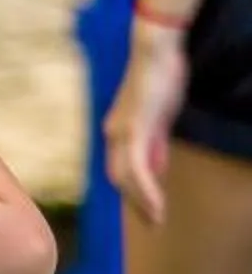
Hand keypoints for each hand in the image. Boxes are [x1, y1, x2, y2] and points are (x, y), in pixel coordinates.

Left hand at [105, 22, 186, 227]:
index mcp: (117, 132)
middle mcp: (113, 135)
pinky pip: (136, 168)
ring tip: (156, 219)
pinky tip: (155, 204)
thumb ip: (155, 143)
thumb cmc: (160, 79)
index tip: (148, 209)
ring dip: (141, 202)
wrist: (156, 52)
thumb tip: (155, 167)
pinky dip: (145, 189)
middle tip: (153, 221)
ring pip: (125, 178)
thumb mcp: (159, 117)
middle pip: (118, 178)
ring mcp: (120, 133)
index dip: (133, 191)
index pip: (120, 169)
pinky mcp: (134, 130)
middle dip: (135, 203)